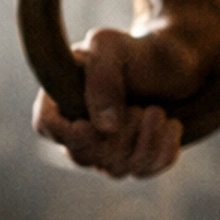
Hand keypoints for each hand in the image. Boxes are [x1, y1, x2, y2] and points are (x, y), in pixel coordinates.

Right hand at [32, 24, 204, 177]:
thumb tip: (105, 128)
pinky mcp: (132, 160)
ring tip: (157, 111)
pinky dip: (162, 151)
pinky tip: (171, 125)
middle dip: (117, 136)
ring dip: (144, 142)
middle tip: (140, 108)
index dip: (64, 133)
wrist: (173, 62)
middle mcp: (79, 127)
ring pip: (115, 169)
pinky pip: (144, 172)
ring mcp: (105, 148)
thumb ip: (102, 79)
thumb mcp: (112, 47)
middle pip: (82, 156)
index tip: (87, 124)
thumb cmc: (136, 49)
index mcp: (62, 96)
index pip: (46, 125)